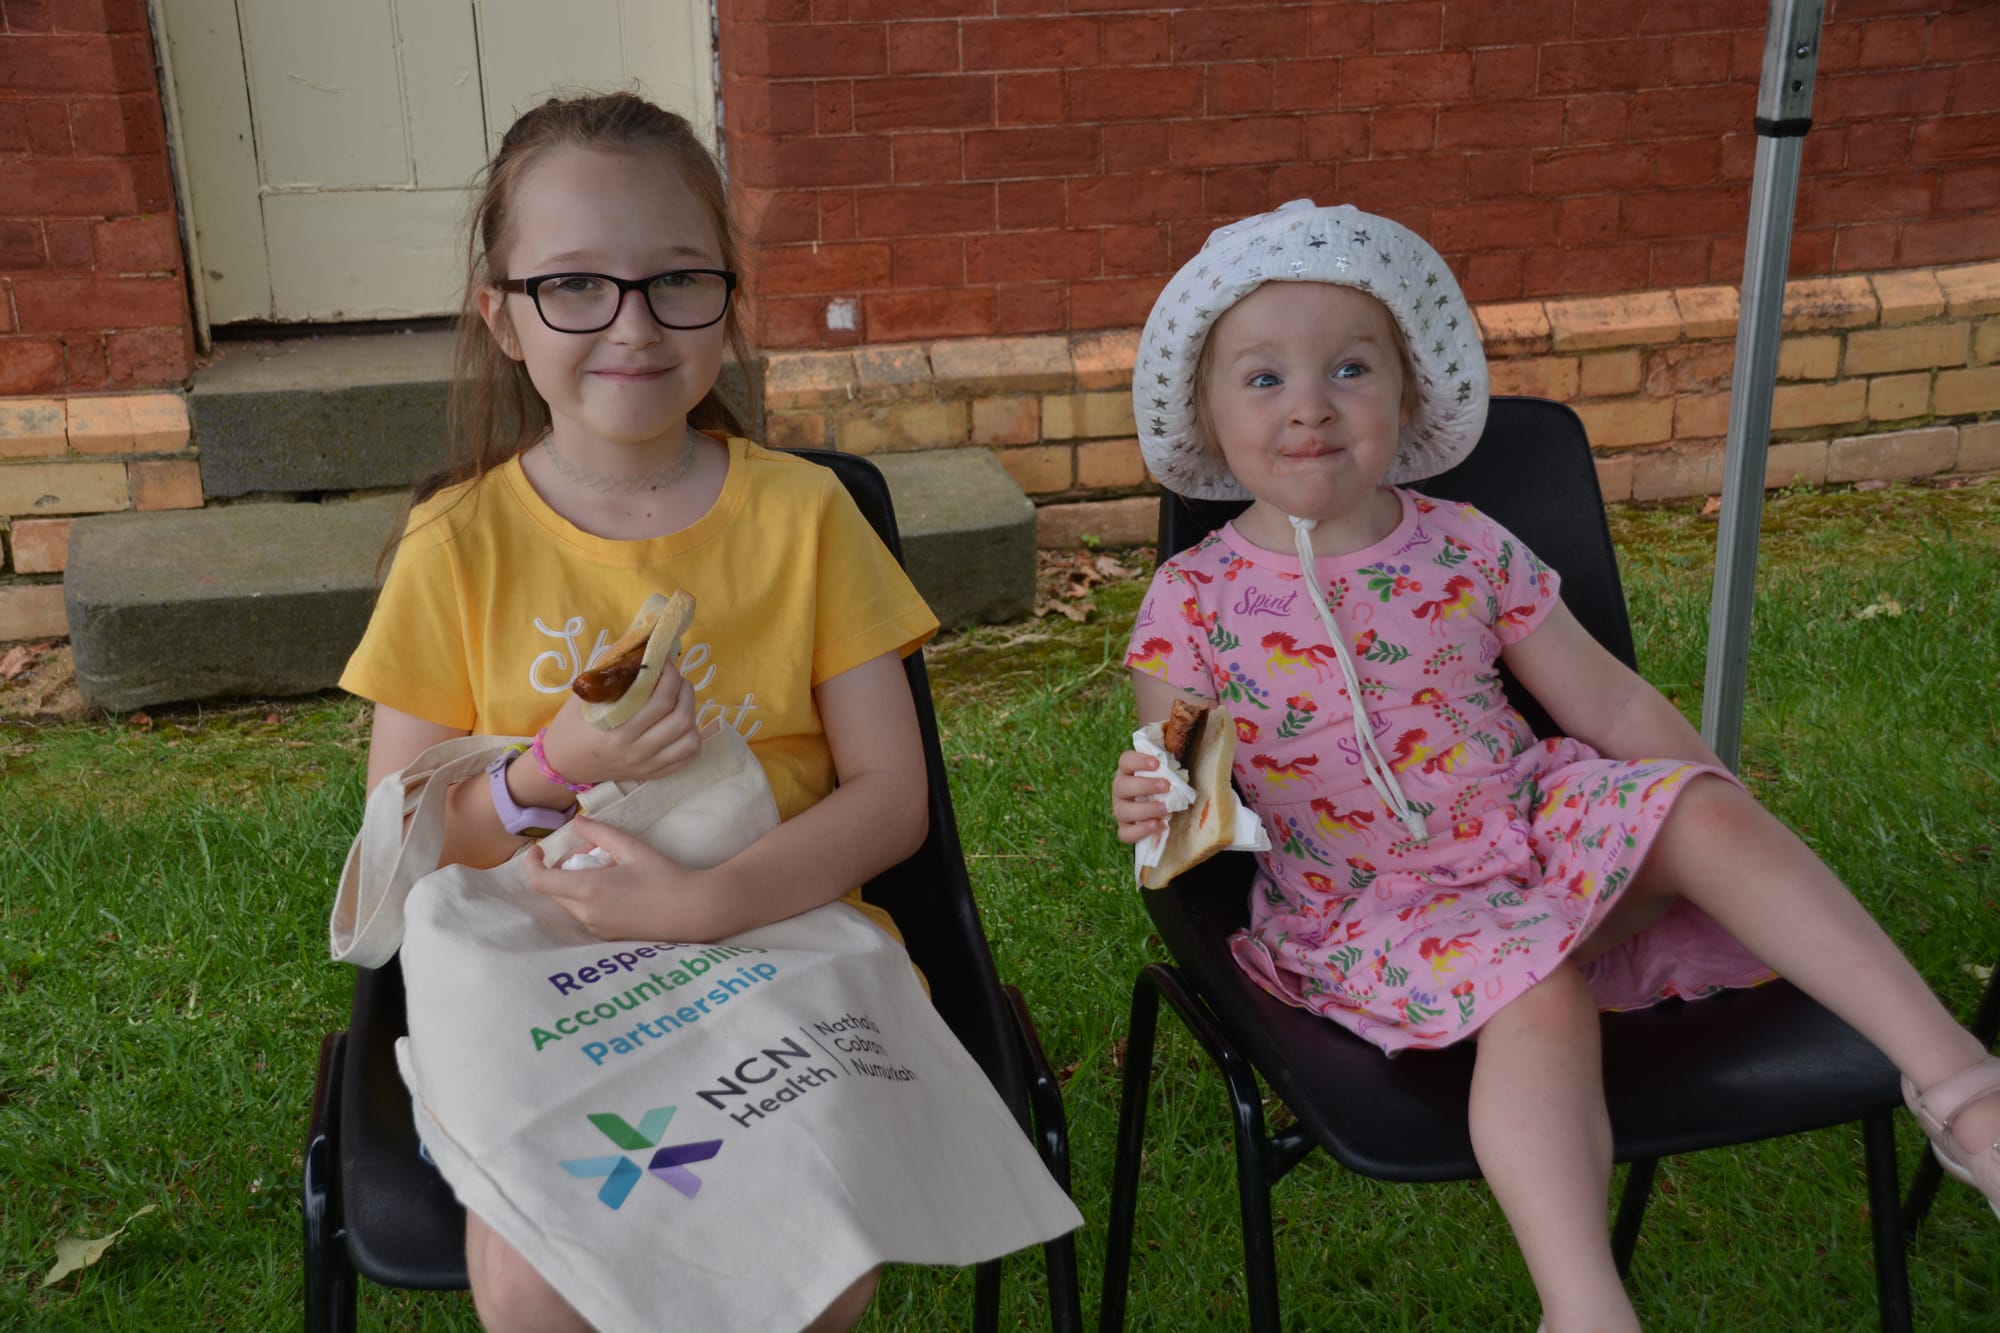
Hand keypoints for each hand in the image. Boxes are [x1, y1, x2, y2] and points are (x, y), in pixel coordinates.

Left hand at [523, 818, 719, 941]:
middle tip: (591, 852)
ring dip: (576, 883)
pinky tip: (617, 888)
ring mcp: (596, 928)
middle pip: (554, 889)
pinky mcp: (606, 936)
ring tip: (609, 869)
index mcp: (589, 889)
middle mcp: (587, 913)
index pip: (540, 881)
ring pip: (569, 901)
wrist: (691, 911)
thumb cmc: (664, 876)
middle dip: (563, 868)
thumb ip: (600, 833)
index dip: (531, 864)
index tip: (537, 849)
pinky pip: (584, 913)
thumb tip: (578, 822)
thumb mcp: (632, 847)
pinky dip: (588, 897)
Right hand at [539, 660, 701, 787]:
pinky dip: (692, 736)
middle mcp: (636, 752)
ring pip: (690, 739)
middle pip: (680, 719)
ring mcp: (647, 766)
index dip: (669, 676)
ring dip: (692, 713)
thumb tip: (639, 647)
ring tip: (680, 698)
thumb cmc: (571, 727)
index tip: (664, 662)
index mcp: (617, 733)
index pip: (659, 702)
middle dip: (684, 690)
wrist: (563, 765)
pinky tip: (682, 723)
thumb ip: (610, 674)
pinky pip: (688, 757)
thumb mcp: (584, 698)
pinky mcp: (654, 773)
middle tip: (676, 678)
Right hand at [1113, 749, 1171, 844]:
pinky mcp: (1125, 829)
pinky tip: (1157, 825)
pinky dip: (1140, 831)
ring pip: (1123, 811)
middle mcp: (1120, 790)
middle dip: (1145, 786)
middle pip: (1122, 786)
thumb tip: (1180, 758)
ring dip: (1145, 809)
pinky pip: (1125, 833)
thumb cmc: (1164, 786)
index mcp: (1127, 771)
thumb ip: (1169, 765)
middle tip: (1166, 786)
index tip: (1157, 763)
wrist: (1163, 808)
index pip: (1125, 761)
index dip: (1138, 761)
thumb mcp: (1166, 772)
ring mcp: (1120, 810)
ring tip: (1166, 809)